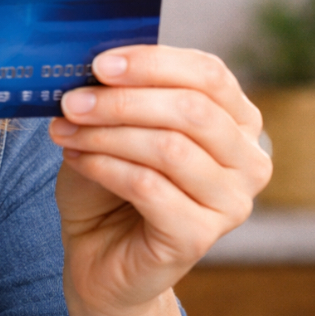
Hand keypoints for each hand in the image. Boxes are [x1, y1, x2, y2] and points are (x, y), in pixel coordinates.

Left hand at [48, 45, 271, 315]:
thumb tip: (98, 65)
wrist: (98, 253)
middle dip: (121, 101)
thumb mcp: (114, 126)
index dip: (153, 62)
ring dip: (106, 134)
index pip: (208, 74)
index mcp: (236, 120)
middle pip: (191, 110)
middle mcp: (248, 160)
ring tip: (65, 132)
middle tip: (71, 102)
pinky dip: (104, 166)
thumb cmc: (110, 182)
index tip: (100, 64)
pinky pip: (149, 187)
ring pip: (169, 148)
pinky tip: (76, 160)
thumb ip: (120, 94)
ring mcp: (231, 202)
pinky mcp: (200, 236)